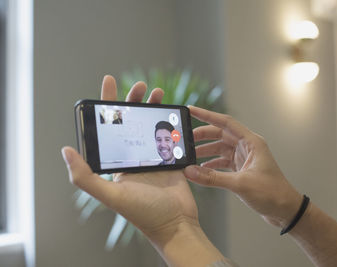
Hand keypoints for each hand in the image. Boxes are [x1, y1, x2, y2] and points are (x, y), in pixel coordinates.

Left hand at [62, 76, 223, 265]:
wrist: (176, 223)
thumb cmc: (144, 213)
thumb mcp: (111, 196)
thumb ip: (86, 177)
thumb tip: (66, 150)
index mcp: (117, 161)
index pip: (109, 126)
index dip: (107, 104)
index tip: (109, 82)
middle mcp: (133, 155)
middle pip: (131, 120)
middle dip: (133, 100)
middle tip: (140, 86)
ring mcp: (153, 155)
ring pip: (151, 123)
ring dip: (153, 106)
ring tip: (157, 92)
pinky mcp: (172, 157)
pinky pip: (168, 133)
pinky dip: (169, 120)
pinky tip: (171, 110)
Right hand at [184, 106, 302, 227]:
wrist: (285, 210)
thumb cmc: (272, 193)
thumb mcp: (240, 184)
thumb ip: (213, 177)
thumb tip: (190, 171)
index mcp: (251, 142)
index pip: (226, 122)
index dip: (207, 115)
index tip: (191, 110)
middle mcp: (247, 147)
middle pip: (220, 135)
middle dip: (202, 136)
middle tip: (185, 139)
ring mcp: (244, 158)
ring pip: (220, 149)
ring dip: (205, 152)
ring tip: (189, 155)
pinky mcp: (242, 169)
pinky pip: (222, 162)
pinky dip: (211, 165)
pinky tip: (201, 170)